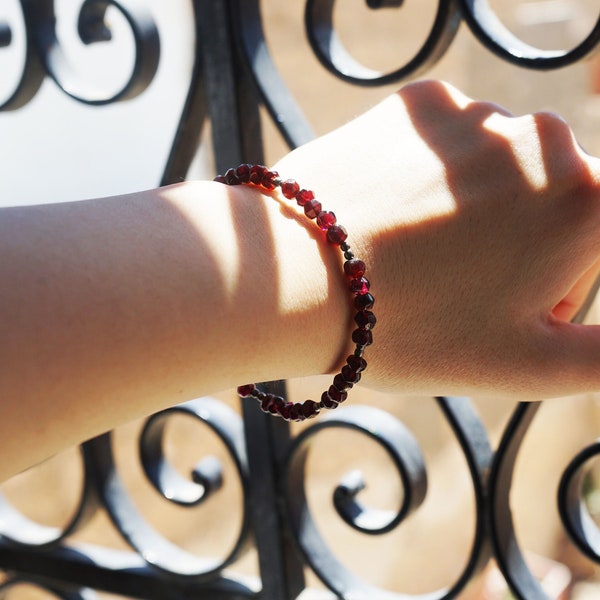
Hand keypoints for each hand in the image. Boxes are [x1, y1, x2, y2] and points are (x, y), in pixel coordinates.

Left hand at [275, 80, 599, 398]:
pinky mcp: (417, 104)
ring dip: (473, 212)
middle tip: (452, 291)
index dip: (564, 282)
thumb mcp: (533, 366)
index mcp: (589, 197)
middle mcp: (542, 138)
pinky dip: (430, 178)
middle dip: (521, 248)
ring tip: (414, 256)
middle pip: (551, 203)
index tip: (511, 307)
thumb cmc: (415, 329)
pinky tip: (392, 213)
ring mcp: (476, 113)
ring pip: (497, 173)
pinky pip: (446, 147)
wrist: (298, 277)